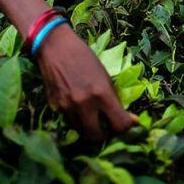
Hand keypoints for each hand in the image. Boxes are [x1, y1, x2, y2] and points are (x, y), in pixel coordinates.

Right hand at [35, 22, 136, 139]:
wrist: (55, 47)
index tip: (126, 124)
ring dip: (88, 127)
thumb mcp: (105, 75)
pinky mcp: (55, 107)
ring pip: (81, 130)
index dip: (126, 127)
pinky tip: (76, 105)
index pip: (119, 124)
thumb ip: (114, 98)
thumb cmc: (84, 57)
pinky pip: (68, 120)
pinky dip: (75, 118)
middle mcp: (84, 104)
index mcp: (102, 93)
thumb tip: (129, 119)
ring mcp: (67, 107)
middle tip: (106, 126)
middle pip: (97, 136)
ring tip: (91, 115)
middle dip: (104, 133)